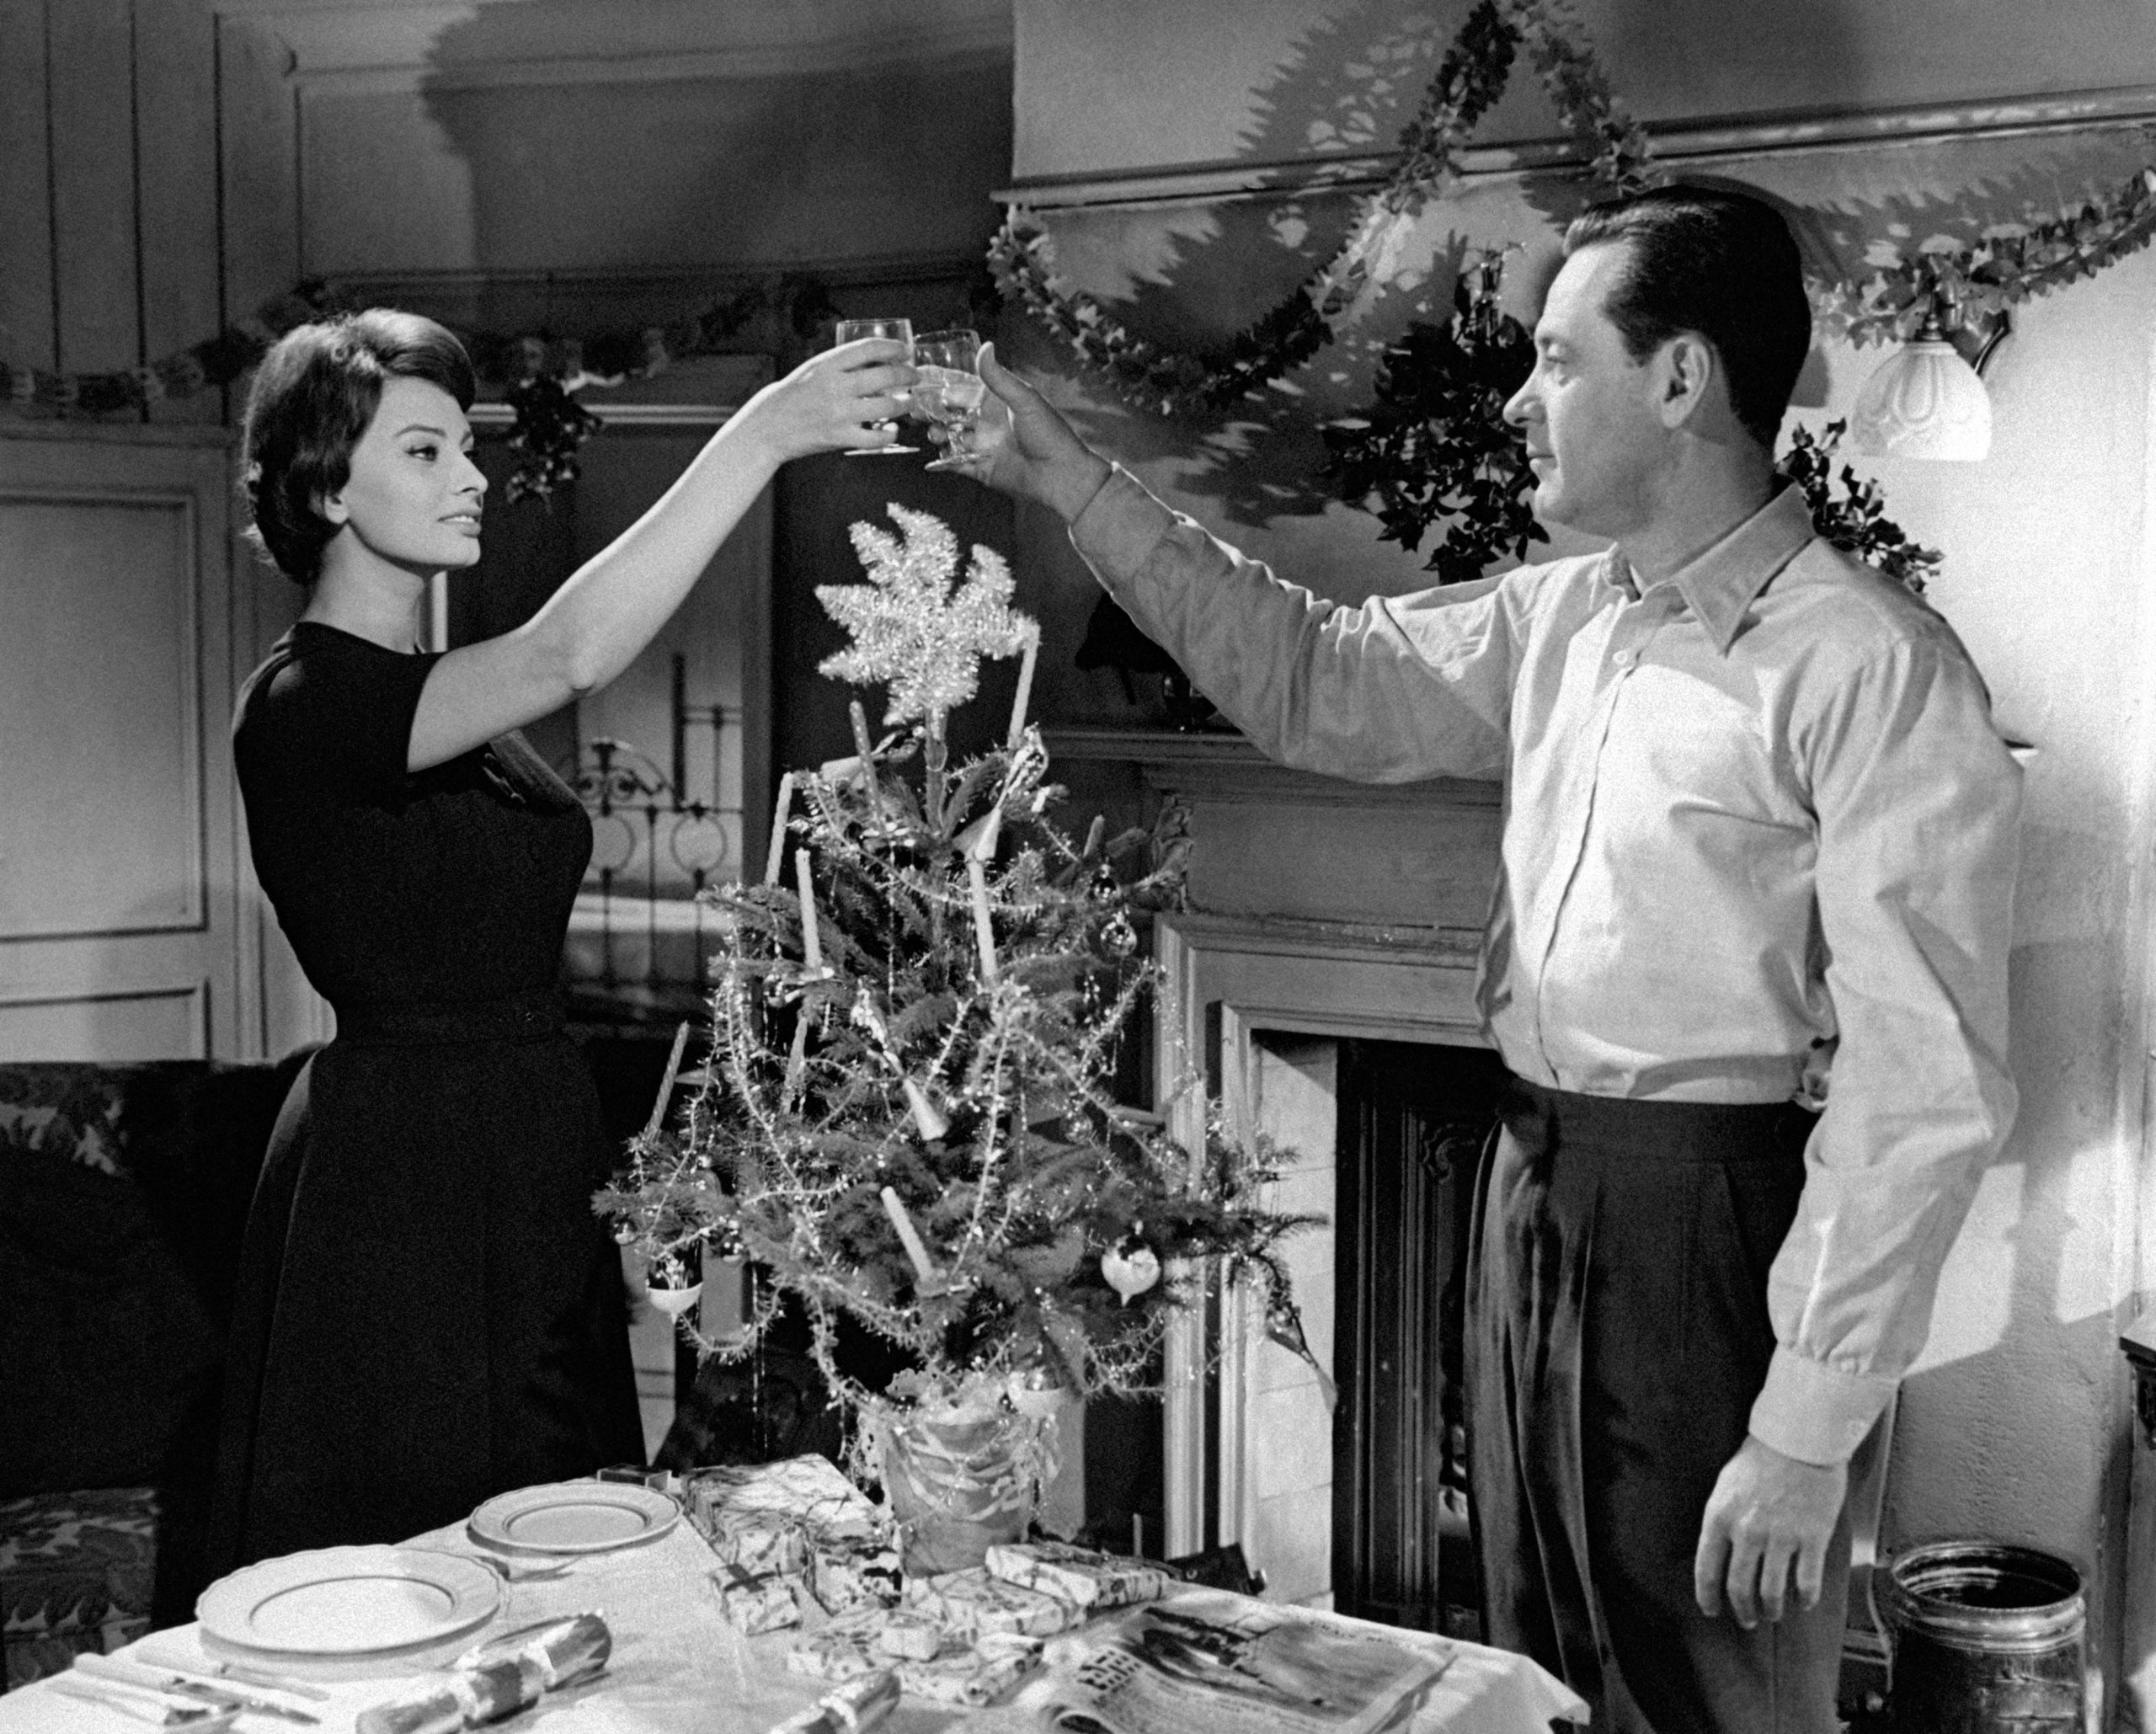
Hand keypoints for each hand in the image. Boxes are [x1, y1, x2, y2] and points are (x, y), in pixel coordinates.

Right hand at [743, 338, 914, 459]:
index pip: (869, 348)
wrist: (769, 425)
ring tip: (908, 402)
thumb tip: (879, 360)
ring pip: (887, 406)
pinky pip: (876, 438)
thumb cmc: (794, 396)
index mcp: (828, 364)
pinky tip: (892, 430)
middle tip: (914, 377)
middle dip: (907, 375)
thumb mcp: (815, 369)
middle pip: (885, 375)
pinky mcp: (840, 437)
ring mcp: (839, 413)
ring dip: (905, 404)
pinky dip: (889, 434)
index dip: (893, 348)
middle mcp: (835, 386)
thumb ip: (843, 365)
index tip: (905, 351)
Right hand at [924, 342, 1111, 520]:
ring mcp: (982, 445)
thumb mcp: (1024, 400)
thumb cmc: (1049, 433)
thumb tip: (986, 345)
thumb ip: (999, 378)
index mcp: (995, 401)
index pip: (962, 387)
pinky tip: (935, 456)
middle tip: (914, 406)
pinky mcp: (980, 469)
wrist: (1060, 475)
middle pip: (950, 412)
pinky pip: (955, 463)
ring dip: (937, 432)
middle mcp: (986, 421)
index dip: (940, 381)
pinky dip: (943, 460)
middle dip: (931, 409)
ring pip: (949, 436)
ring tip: (934, 432)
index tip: (919, 375)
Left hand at [1693, 1434, 1847, 1627]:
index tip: (1711, 1609)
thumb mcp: (1726, 1485)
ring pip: (1771, 1591)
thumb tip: (1720, 1550)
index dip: (1707, 1596)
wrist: (1799, 1438)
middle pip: (1739, 1587)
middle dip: (1741, 1610)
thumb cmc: (1762, 1456)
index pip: (1706, 1569)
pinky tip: (1804, 1601)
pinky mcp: (1811, 1538)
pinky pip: (1806, 1581)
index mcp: (1719, 1516)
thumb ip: (1722, 1519)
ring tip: (1774, 1614)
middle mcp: (1746, 1532)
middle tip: (1746, 1619)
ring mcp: (1780, 1537)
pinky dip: (1805, 1598)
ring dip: (1771, 1609)